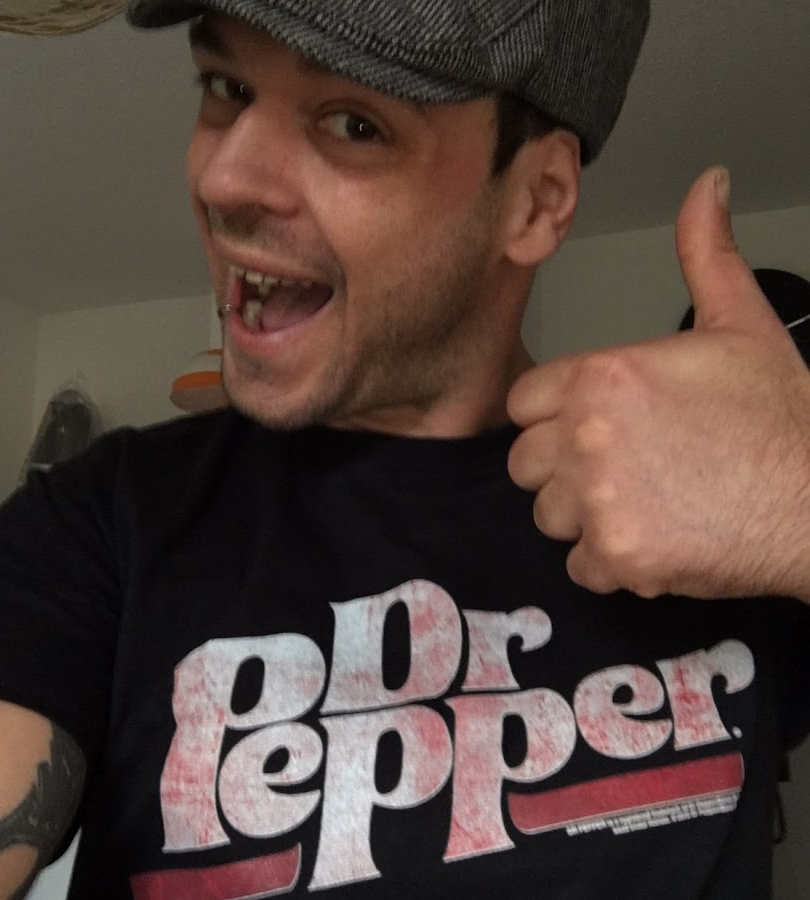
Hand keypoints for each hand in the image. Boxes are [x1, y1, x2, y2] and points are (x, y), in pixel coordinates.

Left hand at [507, 167, 809, 600]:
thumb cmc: (779, 415)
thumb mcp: (742, 324)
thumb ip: (705, 256)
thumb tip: (706, 186)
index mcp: (601, 376)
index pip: (524, 404)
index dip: (554, 417)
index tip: (588, 427)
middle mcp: (585, 435)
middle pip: (525, 463)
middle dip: (561, 468)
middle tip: (617, 469)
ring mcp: (597, 501)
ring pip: (548, 516)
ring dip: (583, 516)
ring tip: (640, 504)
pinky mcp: (617, 557)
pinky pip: (580, 566)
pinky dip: (610, 563)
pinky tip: (654, 540)